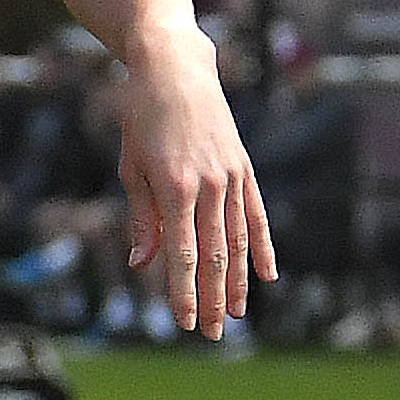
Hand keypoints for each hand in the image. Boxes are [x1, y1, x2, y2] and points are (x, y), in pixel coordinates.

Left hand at [106, 25, 275, 334]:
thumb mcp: (132, 165)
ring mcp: (231, 177)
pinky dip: (262, 247)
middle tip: (209, 333)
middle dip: (212, 298)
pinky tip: (267, 275)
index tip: (182, 322)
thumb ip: (142, 218)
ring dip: (237, 282)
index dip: (183, 291)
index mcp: (175, 186)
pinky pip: (256, 215)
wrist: (175, 67)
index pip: (183, 254)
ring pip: (238, 241)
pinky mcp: (243, 168)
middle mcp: (209, 185)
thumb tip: (144, 263)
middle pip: (215, 255)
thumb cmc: (141, 116)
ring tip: (234, 315)